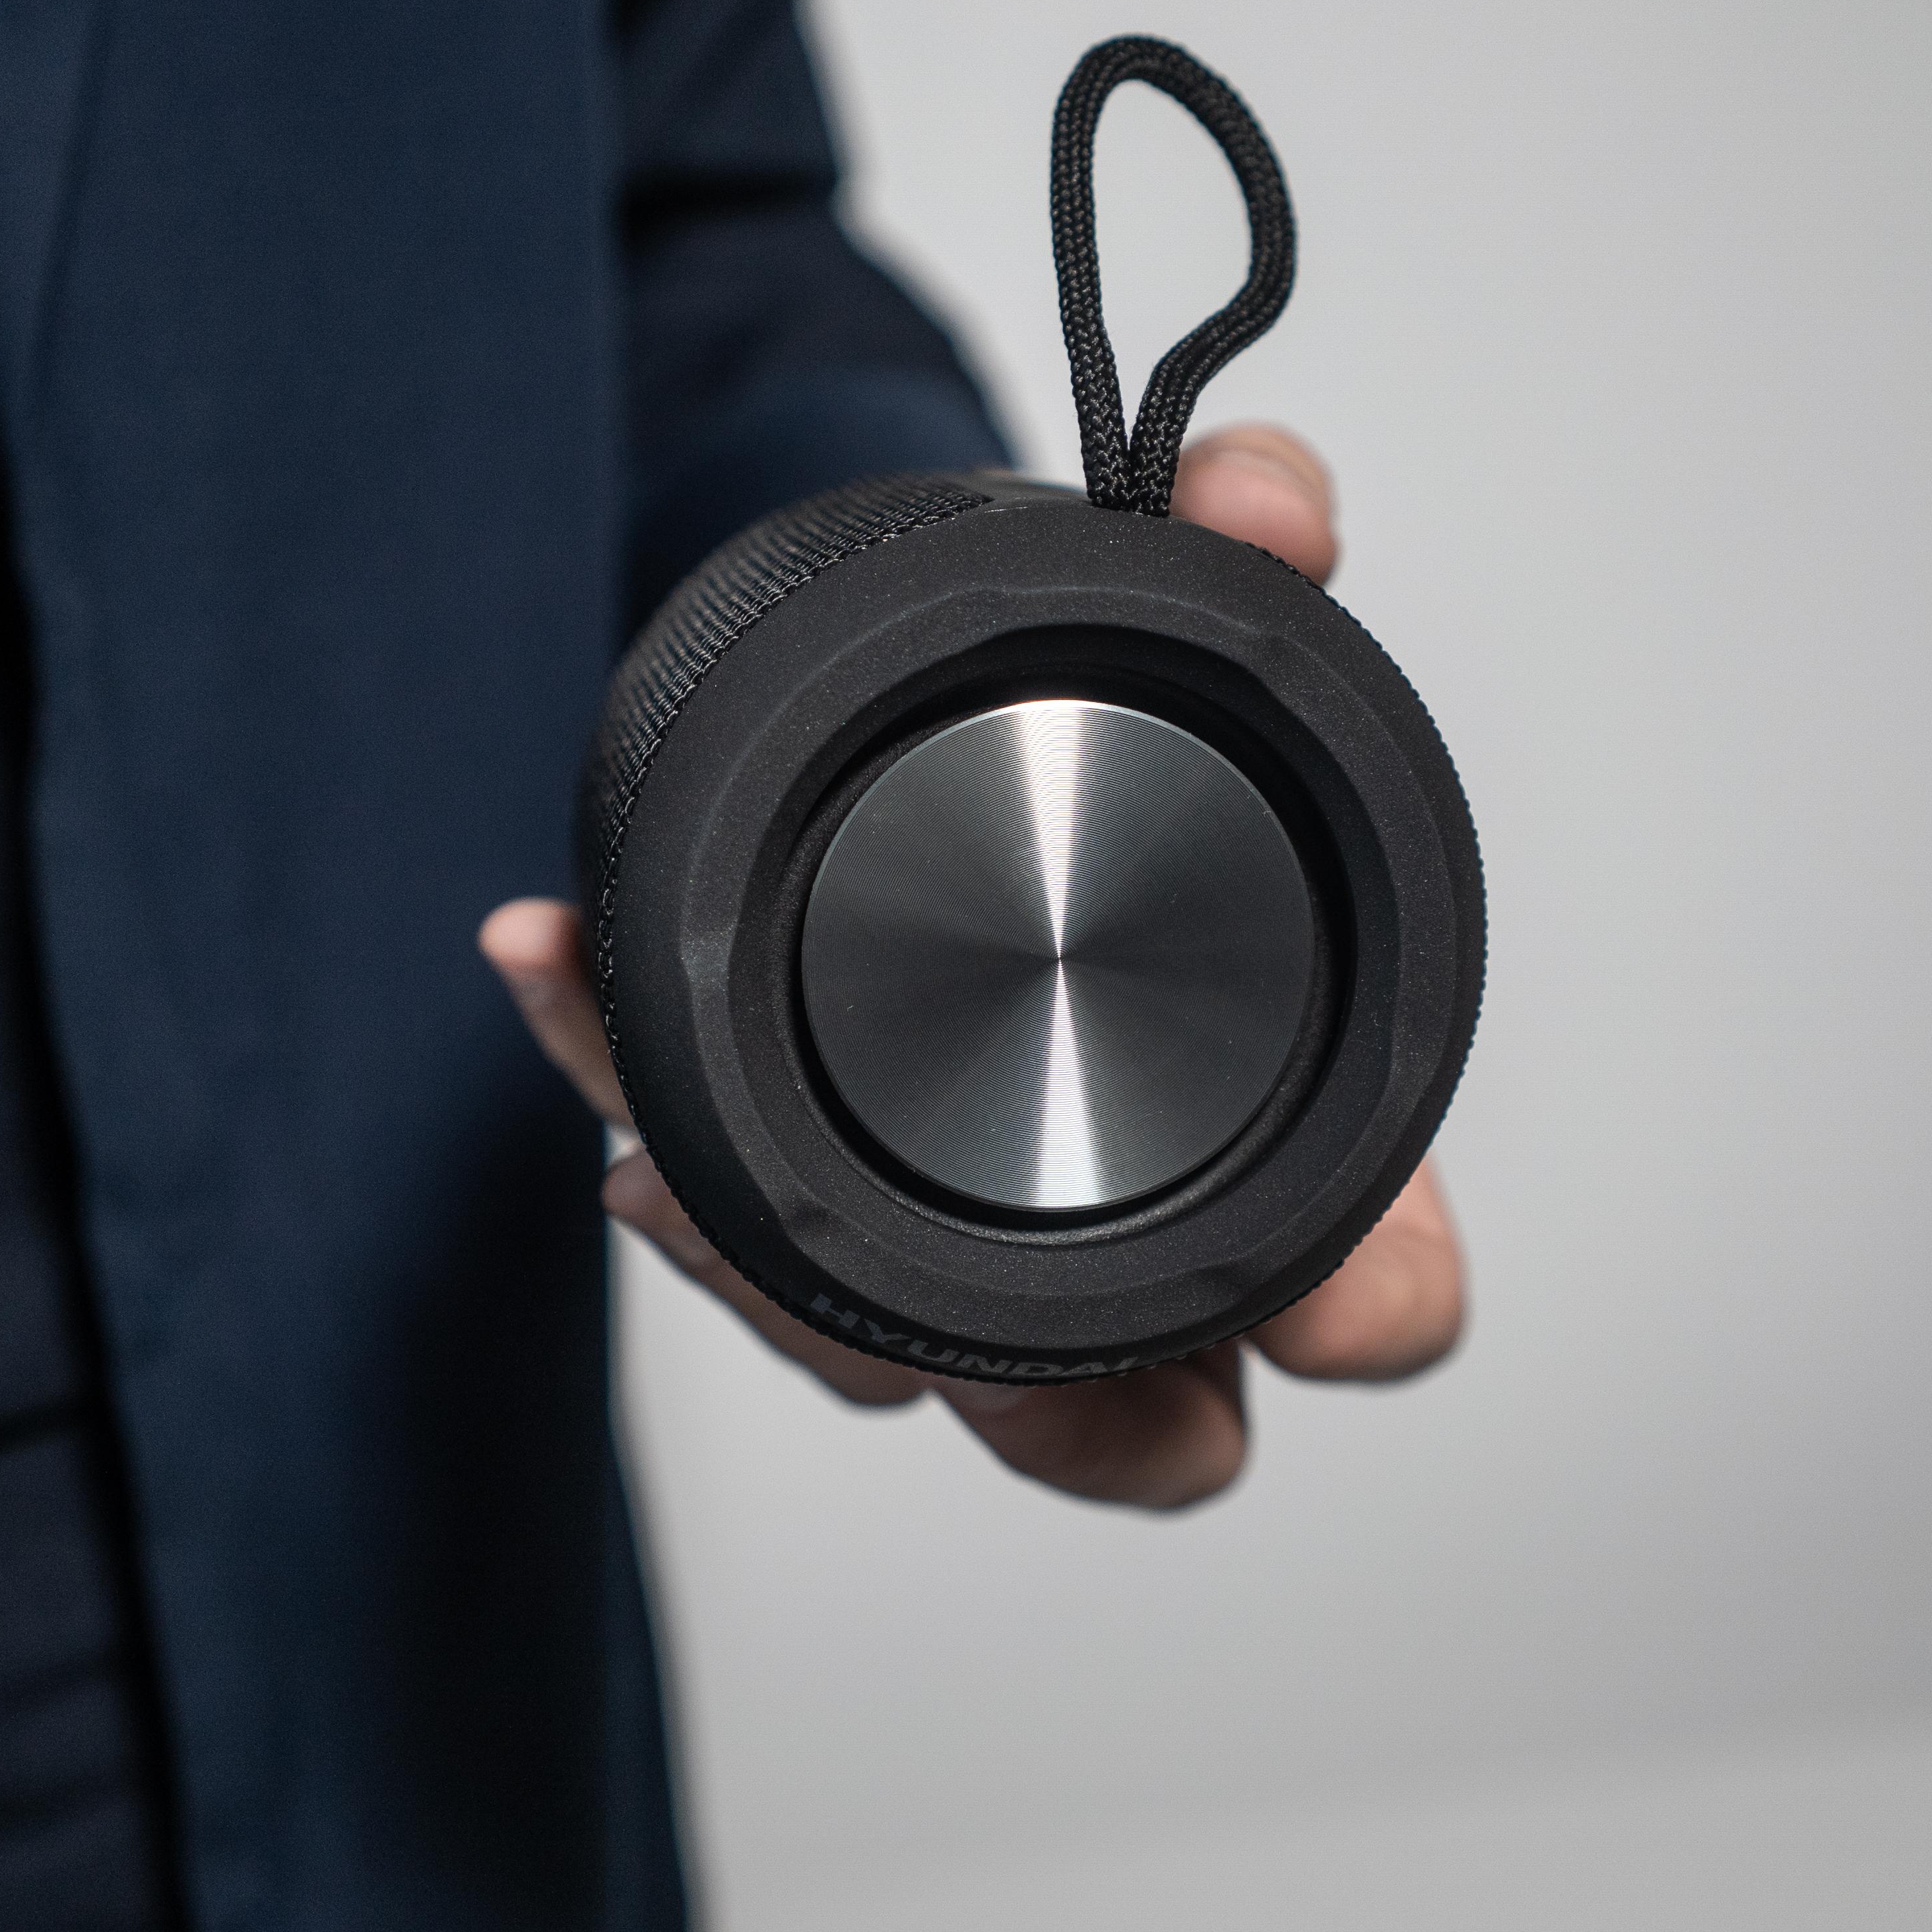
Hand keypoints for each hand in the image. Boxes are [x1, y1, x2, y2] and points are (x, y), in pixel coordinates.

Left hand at [479, 423, 1463, 1509]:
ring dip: (766, 1280)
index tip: (1297, 1301)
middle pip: (1126, 1433)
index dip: (1352, 1312)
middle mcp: (1148, 1239)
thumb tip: (1265, 498)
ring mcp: (974, 1241)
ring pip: (893, 1361)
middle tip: (909, 1302)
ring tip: (650, 1158)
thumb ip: (1249, 527)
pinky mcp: (814, 1184)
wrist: (960, 688)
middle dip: (1016, 1399)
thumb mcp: (1185, 595)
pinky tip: (553, 971)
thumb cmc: (1112, 717)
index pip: (1377, 1303)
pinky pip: (723, 1194)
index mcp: (1301, 1149)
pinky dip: (625, 1086)